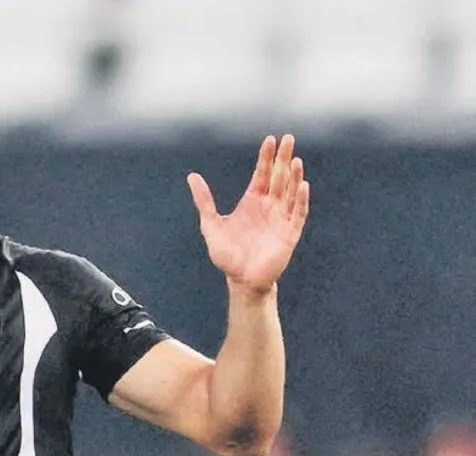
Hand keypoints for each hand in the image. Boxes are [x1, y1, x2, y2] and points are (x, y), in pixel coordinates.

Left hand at [187, 134, 309, 292]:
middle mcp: (269, 206)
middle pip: (279, 177)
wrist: (240, 279)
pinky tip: (302, 185)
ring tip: (295, 160)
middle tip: (289, 138)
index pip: (262, 174)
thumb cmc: (227, 253)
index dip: (266, 157)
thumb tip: (192, 176)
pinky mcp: (289, 233)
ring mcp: (281, 218)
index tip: (270, 139)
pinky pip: (298, 213)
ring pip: (290, 192)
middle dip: (284, 158)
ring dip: (294, 176)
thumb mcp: (211, 224)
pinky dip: (301, 200)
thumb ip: (204, 201)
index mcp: (252, 201)